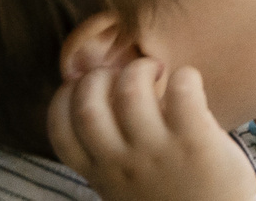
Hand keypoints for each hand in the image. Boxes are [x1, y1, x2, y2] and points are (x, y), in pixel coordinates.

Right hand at [47, 59, 255, 200]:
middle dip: (100, 75)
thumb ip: (108, 155)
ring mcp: (157, 152)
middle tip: (126, 74)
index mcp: (100, 173)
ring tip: (159, 72)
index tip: (87, 84)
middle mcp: (121, 163)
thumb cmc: (170, 199)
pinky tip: (190, 84)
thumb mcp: (123, 187)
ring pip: (131, 91)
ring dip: (141, 69)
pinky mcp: (195, 142)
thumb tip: (98, 101)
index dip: (65, 95)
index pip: (59, 128)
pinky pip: (182, 90)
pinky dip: (184, 76)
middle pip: (87, 103)